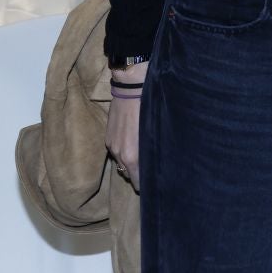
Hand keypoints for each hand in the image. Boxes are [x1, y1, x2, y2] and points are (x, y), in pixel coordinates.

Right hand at [105, 61, 147, 190]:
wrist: (132, 86)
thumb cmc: (151, 108)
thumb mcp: (157, 132)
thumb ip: (156, 151)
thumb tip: (162, 164)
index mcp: (133, 157)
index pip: (139, 182)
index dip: (148, 185)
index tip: (157, 186)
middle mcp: (121, 155)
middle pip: (131, 176)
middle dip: (141, 176)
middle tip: (154, 174)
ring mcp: (113, 146)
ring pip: (124, 164)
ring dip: (133, 164)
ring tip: (145, 159)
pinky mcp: (108, 138)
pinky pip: (118, 153)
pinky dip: (126, 153)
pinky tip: (136, 145)